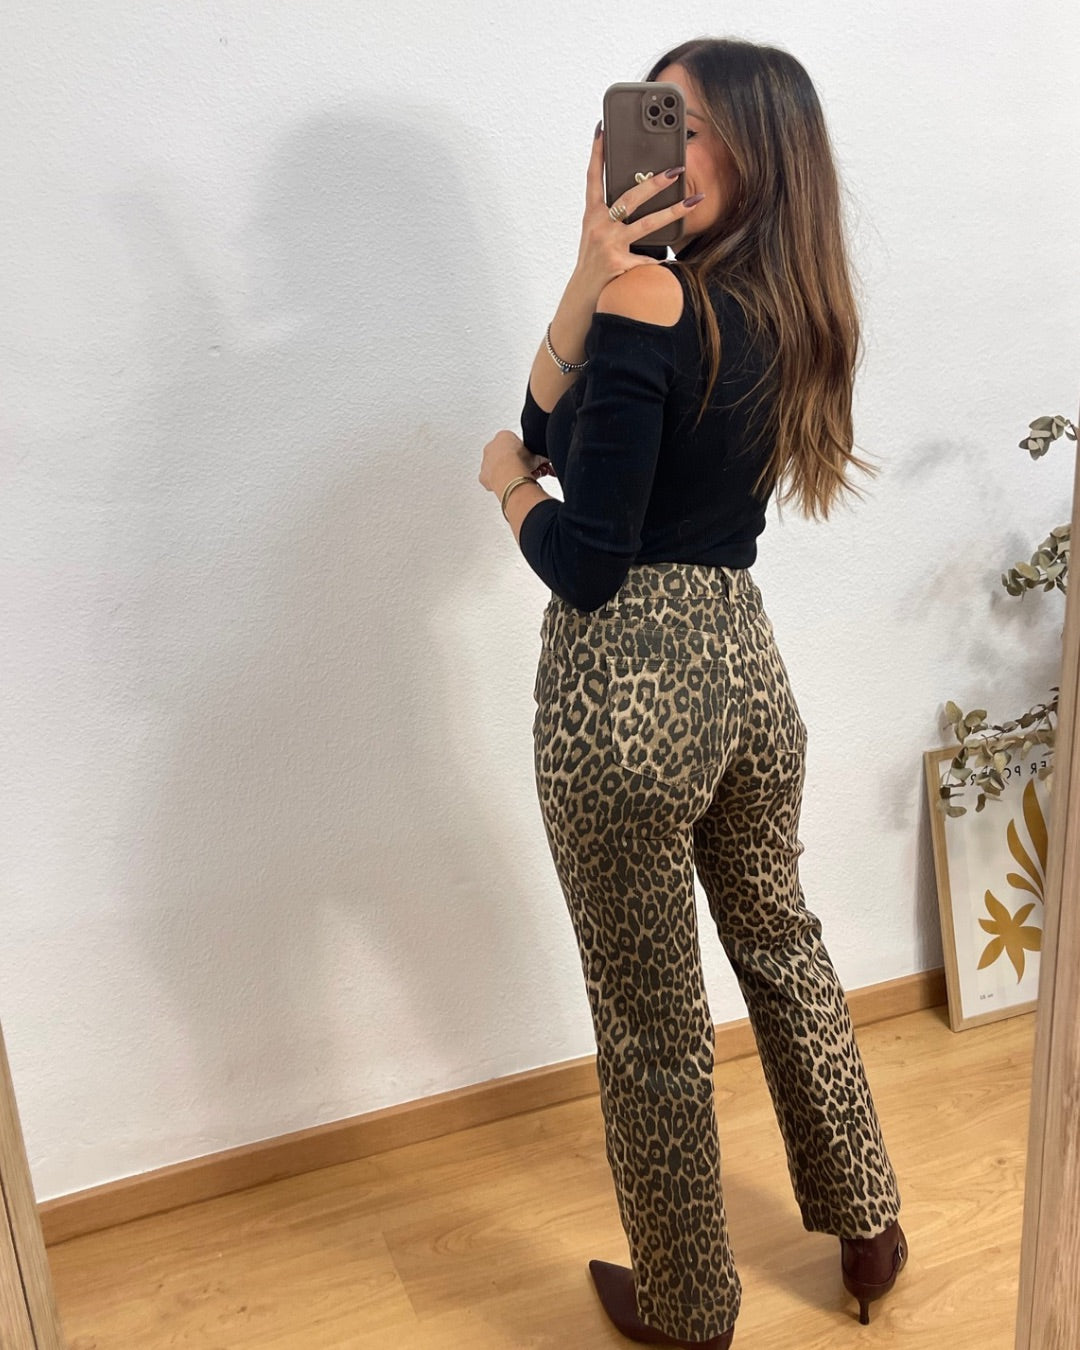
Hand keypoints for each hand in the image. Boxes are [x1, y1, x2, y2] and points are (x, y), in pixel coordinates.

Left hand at [478, 429, 550, 496]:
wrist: (510, 473)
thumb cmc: (521, 461)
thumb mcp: (537, 455)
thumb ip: (540, 456)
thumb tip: (547, 460)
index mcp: (503, 436)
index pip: (516, 446)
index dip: (527, 456)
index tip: (533, 463)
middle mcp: (491, 447)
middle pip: (507, 457)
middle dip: (519, 465)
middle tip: (530, 472)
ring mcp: (486, 462)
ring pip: (499, 468)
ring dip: (511, 474)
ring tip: (522, 479)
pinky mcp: (483, 477)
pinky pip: (492, 480)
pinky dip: (501, 483)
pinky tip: (511, 485)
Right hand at [574, 125, 701, 290]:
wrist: (582, 296)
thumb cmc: (592, 264)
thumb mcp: (594, 235)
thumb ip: (609, 216)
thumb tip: (634, 199)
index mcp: (592, 215)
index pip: (593, 177)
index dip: (597, 152)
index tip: (603, 129)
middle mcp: (599, 226)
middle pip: (630, 196)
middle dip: (654, 181)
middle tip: (676, 169)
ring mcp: (609, 244)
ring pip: (647, 224)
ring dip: (673, 211)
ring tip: (693, 202)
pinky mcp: (618, 263)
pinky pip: (647, 259)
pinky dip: (660, 260)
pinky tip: (674, 260)